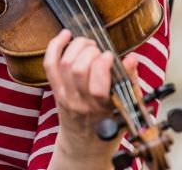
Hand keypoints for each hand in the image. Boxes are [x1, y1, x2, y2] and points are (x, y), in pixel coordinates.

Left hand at [44, 29, 137, 168]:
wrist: (84, 146)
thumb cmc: (107, 124)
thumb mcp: (125, 106)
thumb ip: (129, 81)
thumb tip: (132, 58)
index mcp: (101, 108)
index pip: (96, 86)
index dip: (102, 64)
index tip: (110, 56)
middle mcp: (80, 102)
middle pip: (77, 69)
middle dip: (89, 51)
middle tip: (99, 50)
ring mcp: (64, 96)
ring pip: (64, 63)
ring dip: (77, 46)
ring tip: (88, 44)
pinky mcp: (54, 90)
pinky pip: (50, 64)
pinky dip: (55, 46)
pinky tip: (65, 35)